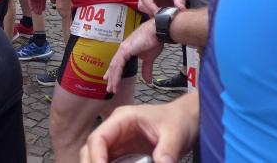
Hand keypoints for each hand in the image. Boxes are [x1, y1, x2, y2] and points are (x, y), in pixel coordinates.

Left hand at [28, 0, 56, 14]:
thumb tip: (53, 2)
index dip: (43, 5)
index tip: (43, 10)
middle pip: (38, 1)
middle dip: (39, 7)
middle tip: (39, 13)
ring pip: (34, 1)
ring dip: (35, 7)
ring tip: (36, 13)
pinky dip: (31, 4)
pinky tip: (32, 9)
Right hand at [80, 94, 198, 162]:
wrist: (186, 120)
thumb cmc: (179, 121)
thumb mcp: (175, 135)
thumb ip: (167, 151)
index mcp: (122, 119)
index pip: (98, 137)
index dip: (96, 157)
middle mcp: (115, 130)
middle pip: (90, 148)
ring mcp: (118, 142)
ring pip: (97, 157)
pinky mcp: (123, 153)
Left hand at [104, 19, 162, 93]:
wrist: (157, 31)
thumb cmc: (154, 41)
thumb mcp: (149, 58)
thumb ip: (146, 69)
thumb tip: (148, 81)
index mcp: (127, 50)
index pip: (117, 63)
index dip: (113, 72)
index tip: (109, 80)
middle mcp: (122, 49)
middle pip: (114, 66)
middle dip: (111, 78)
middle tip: (109, 89)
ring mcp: (123, 49)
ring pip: (115, 67)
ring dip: (113, 79)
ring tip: (112, 89)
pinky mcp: (125, 50)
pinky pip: (118, 65)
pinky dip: (116, 75)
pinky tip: (115, 82)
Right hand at [138, 0, 186, 16]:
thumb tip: (181, 9)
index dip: (150, 6)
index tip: (158, 14)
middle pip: (141, 4)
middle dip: (150, 11)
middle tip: (161, 17)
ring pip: (143, 9)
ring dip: (151, 14)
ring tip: (162, 17)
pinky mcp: (150, 4)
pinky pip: (148, 12)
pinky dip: (154, 16)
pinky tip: (162, 17)